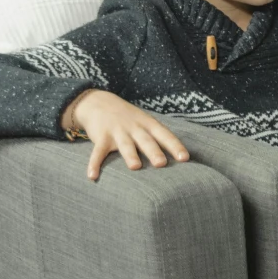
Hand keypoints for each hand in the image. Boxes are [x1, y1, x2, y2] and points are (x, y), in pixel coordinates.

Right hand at [62, 89, 190, 181]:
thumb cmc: (128, 118)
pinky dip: (94, 164)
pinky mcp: (101, 137)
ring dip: (130, 156)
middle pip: (146, 141)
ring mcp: (117, 132)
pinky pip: (97, 152)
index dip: (175, 146)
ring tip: (135, 167)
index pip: (164, 135)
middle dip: (154, 152)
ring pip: (125, 145)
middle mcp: (134, 128)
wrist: (99, 102)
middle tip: (161, 163)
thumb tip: (177, 158)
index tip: (185, 158)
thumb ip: (157, 137)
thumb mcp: (144, 122)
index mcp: (148, 124)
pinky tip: (92, 176)